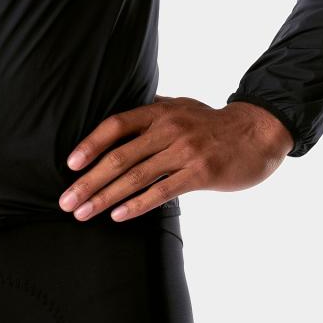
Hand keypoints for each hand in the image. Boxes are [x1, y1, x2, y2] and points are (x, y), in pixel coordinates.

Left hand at [58, 95, 293, 222]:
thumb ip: (151, 114)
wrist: (256, 132)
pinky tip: (117, 215)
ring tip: (84, 213)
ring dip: (105, 197)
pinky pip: (162, 192)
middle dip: (89, 181)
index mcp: (158, 112)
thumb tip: (119, 122)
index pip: (116, 126)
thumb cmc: (212, 123)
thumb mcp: (179, 107)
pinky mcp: (200, 174)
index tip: (70, 165)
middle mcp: (168, 129)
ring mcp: (184, 152)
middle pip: (119, 156)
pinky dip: (137, 205)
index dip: (90, 144)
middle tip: (67, 201)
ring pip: (136, 177)